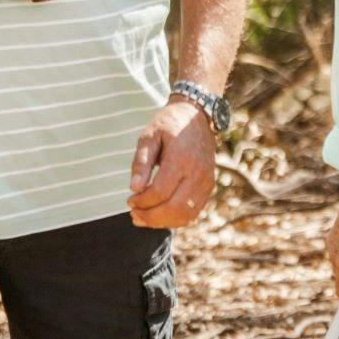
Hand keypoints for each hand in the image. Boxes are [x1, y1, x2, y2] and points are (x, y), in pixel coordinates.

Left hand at [127, 99, 215, 228]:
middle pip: (174, 208)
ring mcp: (206, 182)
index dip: (142, 202)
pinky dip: (175, 219)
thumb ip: (141, 162)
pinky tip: (159, 215)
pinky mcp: (209, 187)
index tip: (129, 200)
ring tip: (143, 218)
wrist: (197, 116)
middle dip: (151, 217)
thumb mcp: (148, 136)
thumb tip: (133, 188)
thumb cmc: (168, 125)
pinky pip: (193, 212)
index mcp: (181, 159)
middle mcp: (197, 173)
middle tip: (134, 214)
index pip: (160, 192)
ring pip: (185, 215)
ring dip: (162, 222)